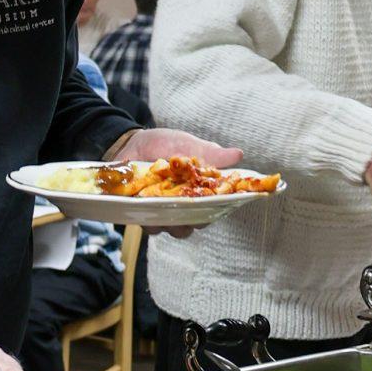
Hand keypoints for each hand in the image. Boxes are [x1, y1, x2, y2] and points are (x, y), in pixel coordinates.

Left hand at [109, 127, 243, 236]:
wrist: (132, 142)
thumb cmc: (165, 144)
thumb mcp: (189, 145)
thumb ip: (211, 154)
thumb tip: (238, 154)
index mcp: (197, 192)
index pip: (210, 211)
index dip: (212, 212)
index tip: (210, 207)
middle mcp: (181, 207)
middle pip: (189, 226)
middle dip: (188, 222)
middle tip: (185, 210)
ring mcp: (160, 211)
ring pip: (168, 228)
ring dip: (167, 221)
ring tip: (163, 206)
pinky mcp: (141, 211)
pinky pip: (146, 223)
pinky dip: (146, 217)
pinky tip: (145, 204)